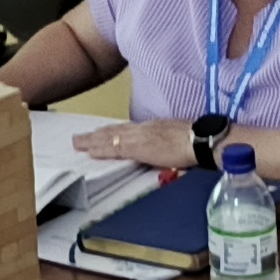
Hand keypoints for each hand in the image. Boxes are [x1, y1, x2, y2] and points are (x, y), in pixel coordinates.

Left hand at [70, 118, 197, 170]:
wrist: (202, 140)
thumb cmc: (196, 142)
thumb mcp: (175, 139)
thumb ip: (163, 145)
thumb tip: (160, 152)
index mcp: (152, 128)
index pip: (126, 129)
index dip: (111, 132)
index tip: (99, 134)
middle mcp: (143, 129)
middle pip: (114, 130)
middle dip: (96, 135)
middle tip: (79, 138)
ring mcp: (139, 137)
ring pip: (110, 137)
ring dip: (92, 140)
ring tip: (77, 143)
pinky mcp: (139, 148)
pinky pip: (115, 148)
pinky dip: (101, 149)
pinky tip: (90, 151)